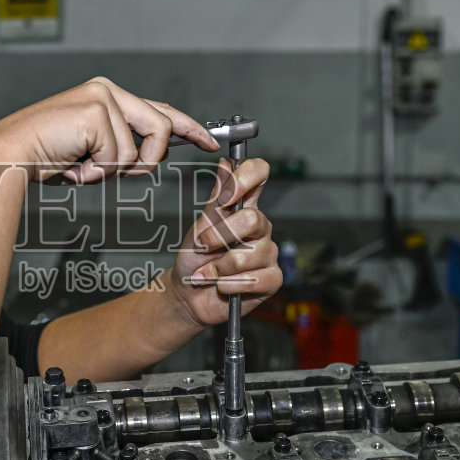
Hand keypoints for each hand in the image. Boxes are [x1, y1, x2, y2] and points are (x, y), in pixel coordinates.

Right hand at [0, 77, 217, 182]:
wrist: (10, 154)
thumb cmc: (44, 156)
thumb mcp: (93, 152)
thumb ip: (121, 147)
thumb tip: (147, 158)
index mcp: (108, 96)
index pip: (159, 110)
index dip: (189, 127)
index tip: (208, 141)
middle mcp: (108, 91)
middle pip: (161, 128)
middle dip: (147, 160)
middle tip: (116, 172)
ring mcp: (103, 98)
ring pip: (140, 150)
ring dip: (114, 171)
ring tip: (84, 167)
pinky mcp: (97, 112)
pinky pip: (119, 157)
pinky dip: (97, 172)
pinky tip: (73, 164)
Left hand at [167, 157, 281, 327]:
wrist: (188, 295)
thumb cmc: (195, 259)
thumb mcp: (200, 227)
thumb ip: (216, 199)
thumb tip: (225, 164)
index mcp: (244, 208)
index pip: (259, 175)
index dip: (247, 178)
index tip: (227, 197)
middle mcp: (260, 228)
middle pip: (253, 219)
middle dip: (220, 236)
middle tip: (203, 246)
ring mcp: (267, 254)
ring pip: (248, 255)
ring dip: (218, 268)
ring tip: (207, 274)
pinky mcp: (271, 279)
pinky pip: (254, 279)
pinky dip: (229, 285)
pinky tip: (221, 286)